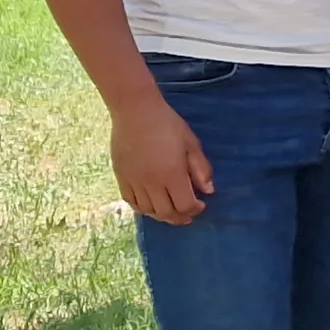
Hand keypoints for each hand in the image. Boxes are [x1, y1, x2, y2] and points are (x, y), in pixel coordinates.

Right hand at [110, 96, 214, 224]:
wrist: (135, 111)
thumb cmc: (167, 124)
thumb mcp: (191, 144)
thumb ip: (201, 169)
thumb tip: (209, 191)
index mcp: (171, 175)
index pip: (184, 205)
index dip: (195, 210)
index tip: (201, 204)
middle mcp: (151, 183)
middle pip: (166, 213)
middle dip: (180, 217)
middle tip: (188, 213)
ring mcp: (134, 181)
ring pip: (147, 211)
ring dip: (161, 215)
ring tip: (171, 210)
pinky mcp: (121, 177)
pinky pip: (130, 201)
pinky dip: (142, 208)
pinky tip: (151, 205)